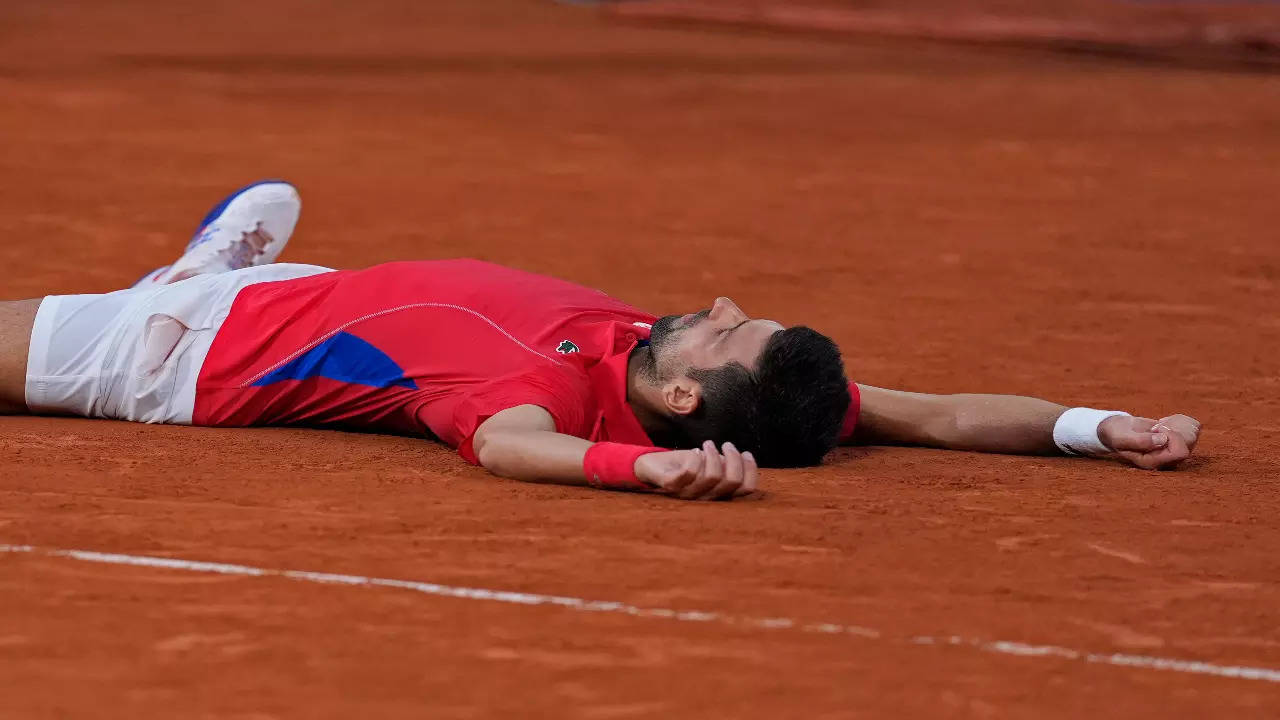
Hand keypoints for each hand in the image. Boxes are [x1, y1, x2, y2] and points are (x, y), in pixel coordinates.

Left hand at [634, 440, 758, 499]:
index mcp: (718, 494)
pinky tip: (695, 451)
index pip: (746, 490)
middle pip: (731, 481)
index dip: (750, 470)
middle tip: (727, 445)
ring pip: (712, 476)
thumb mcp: (709, 464)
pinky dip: (695, 459)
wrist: (649, 466)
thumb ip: (726, 466)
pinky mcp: (671, 486)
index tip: (746, 453)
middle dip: (733, 459)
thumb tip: (746, 459)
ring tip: (707, 445)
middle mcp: (705, 498)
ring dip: (713, 455)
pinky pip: (689, 473)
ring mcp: (688, 494)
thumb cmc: (683, 465)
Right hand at [1098, 413, 1201, 469]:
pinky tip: (1166, 422)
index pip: (1180, 452)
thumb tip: (1163, 440)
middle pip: (1189, 443)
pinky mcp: (1180, 440)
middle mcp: (1168, 460)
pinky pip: (1194, 427)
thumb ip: (1140, 441)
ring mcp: (1175, 450)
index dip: (1173, 436)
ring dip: (1177, 422)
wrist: (1120, 430)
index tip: (1157, 427)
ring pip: (1193, 434)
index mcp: (1154, 462)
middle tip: (1157, 425)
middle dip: (1174, 428)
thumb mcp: (1122, 438)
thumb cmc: (1118, 435)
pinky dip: (1181, 419)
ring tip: (1159, 424)